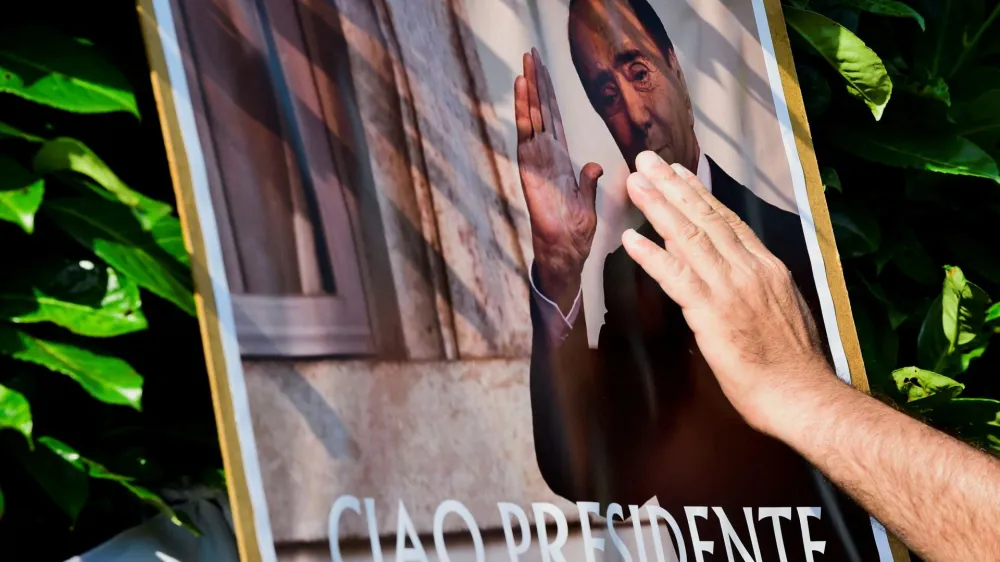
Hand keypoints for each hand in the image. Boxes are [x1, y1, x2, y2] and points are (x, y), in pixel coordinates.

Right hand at [515, 48, 602, 308]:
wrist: (565, 251)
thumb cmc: (575, 231)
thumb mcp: (587, 200)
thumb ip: (587, 179)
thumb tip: (595, 163)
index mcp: (560, 159)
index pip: (553, 118)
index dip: (548, 94)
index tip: (543, 69)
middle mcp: (546, 155)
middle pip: (540, 111)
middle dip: (535, 83)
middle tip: (530, 54)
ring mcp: (536, 160)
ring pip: (531, 118)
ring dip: (527, 91)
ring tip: (524, 65)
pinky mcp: (531, 168)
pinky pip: (527, 134)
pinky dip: (523, 112)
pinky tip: (522, 91)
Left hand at [620, 151, 833, 433]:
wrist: (801, 395)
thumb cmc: (792, 363)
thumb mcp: (782, 309)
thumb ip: (754, 284)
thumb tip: (730, 268)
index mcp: (767, 267)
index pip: (727, 220)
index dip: (698, 194)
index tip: (678, 172)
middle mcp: (750, 269)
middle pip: (705, 218)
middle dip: (673, 186)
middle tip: (646, 159)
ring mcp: (731, 289)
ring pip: (689, 238)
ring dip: (658, 207)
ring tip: (634, 183)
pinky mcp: (713, 313)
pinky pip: (676, 277)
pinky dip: (652, 256)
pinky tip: (630, 239)